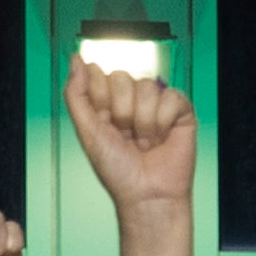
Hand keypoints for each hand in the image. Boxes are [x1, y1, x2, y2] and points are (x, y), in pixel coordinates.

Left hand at [65, 59, 202, 218]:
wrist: (146, 195)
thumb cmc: (118, 171)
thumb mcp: (87, 132)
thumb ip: (76, 94)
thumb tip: (75, 60)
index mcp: (108, 101)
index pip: (99, 75)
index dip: (100, 98)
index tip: (104, 122)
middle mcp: (132, 99)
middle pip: (122, 77)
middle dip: (121, 112)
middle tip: (126, 136)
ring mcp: (156, 103)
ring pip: (146, 87)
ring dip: (143, 122)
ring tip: (145, 142)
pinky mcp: (180, 110)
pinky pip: (170, 97)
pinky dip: (163, 121)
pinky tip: (162, 138)